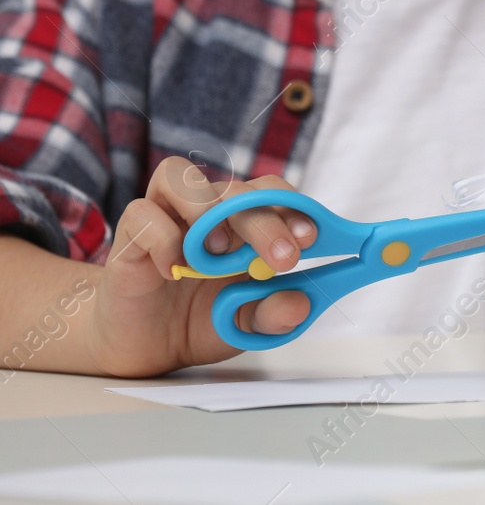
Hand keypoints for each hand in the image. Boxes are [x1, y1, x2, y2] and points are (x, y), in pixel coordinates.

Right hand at [87, 157, 319, 376]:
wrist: (146, 348)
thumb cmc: (200, 322)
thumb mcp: (245, 325)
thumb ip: (271, 315)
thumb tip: (300, 305)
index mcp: (244, 225)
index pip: (271, 191)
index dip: (293, 206)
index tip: (311, 237)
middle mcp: (208, 212)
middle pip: (238, 189)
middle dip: (267, 221)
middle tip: (284, 258)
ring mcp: (167, 219)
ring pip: (183, 179)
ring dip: (208, 210)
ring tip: (218, 253)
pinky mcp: (130, 238)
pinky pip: (142, 214)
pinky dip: (162, 238)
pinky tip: (173, 271)